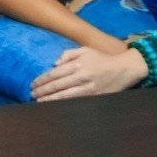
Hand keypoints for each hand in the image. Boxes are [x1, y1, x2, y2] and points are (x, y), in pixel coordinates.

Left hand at [30, 46, 147, 99]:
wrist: (124, 69)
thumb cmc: (101, 59)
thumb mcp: (84, 50)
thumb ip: (67, 54)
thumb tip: (53, 64)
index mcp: (78, 64)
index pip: (54, 74)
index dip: (41, 80)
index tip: (33, 84)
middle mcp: (82, 76)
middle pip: (57, 86)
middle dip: (42, 91)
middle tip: (32, 94)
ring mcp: (89, 88)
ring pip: (65, 96)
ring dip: (50, 100)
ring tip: (39, 102)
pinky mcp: (95, 97)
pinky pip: (76, 102)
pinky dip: (64, 104)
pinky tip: (55, 106)